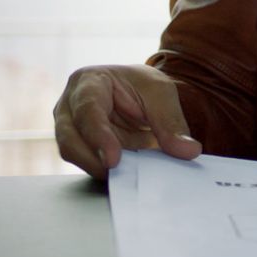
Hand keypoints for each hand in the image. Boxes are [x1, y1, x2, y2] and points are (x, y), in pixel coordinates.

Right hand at [53, 64, 202, 179]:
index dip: (99, 137)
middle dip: (92, 160)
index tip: (114, 160)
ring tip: (130, 173)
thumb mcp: (160, 93)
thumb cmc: (140, 86)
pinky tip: (127, 175)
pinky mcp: (79, 149)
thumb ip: (171, 122)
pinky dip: (107, 171)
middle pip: (69, 139)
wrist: (134, 94)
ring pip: (74, 156)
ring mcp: (69, 129)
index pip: (87, 111)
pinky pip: (88, 165)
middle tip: (118, 174)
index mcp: (88, 82)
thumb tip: (188, 151)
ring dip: (101, 167)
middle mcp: (70, 106)